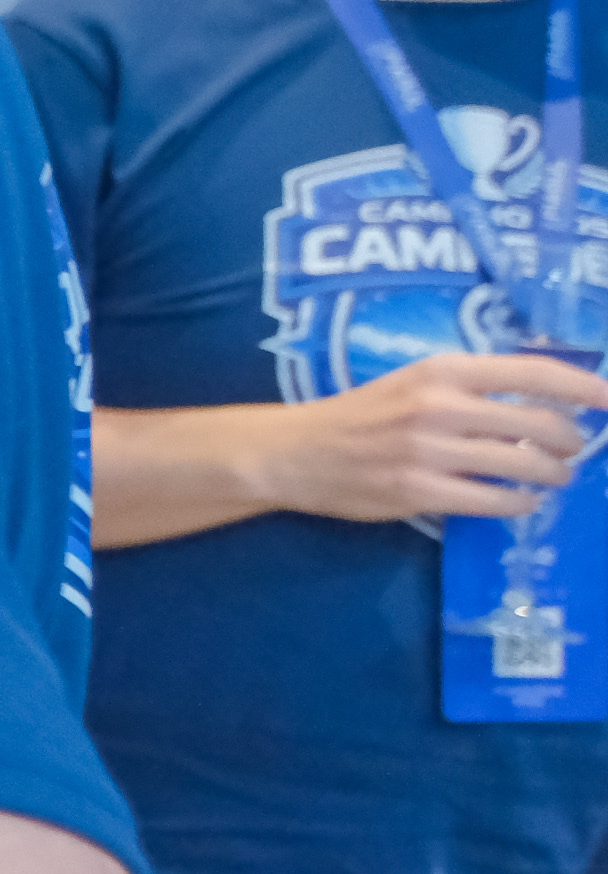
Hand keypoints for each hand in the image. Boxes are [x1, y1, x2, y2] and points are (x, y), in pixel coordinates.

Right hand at [256, 352, 605, 522]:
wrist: (294, 452)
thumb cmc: (361, 414)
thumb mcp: (415, 382)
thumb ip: (471, 387)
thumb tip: (544, 400)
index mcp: (441, 370)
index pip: (533, 372)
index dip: (584, 387)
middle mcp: (439, 406)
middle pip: (538, 424)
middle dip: (570, 441)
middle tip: (575, 450)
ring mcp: (428, 451)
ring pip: (523, 466)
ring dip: (552, 475)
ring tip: (553, 477)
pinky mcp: (418, 491)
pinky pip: (494, 501)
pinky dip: (520, 503)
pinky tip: (521, 501)